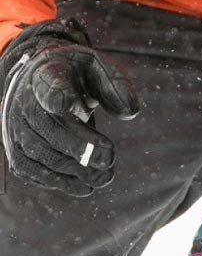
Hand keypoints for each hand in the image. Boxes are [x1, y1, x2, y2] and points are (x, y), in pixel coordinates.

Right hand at [0, 19, 139, 195]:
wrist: (40, 81)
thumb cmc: (75, 75)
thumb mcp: (97, 68)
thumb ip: (115, 85)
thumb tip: (130, 113)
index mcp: (48, 73)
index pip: (48, 84)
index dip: (55, 95)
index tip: (65, 105)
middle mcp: (25, 100)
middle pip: (44, 124)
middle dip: (77, 145)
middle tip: (108, 159)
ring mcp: (16, 127)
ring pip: (37, 151)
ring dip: (71, 168)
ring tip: (104, 178)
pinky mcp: (16, 149)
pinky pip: (30, 169)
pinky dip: (57, 181)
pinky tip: (84, 187)